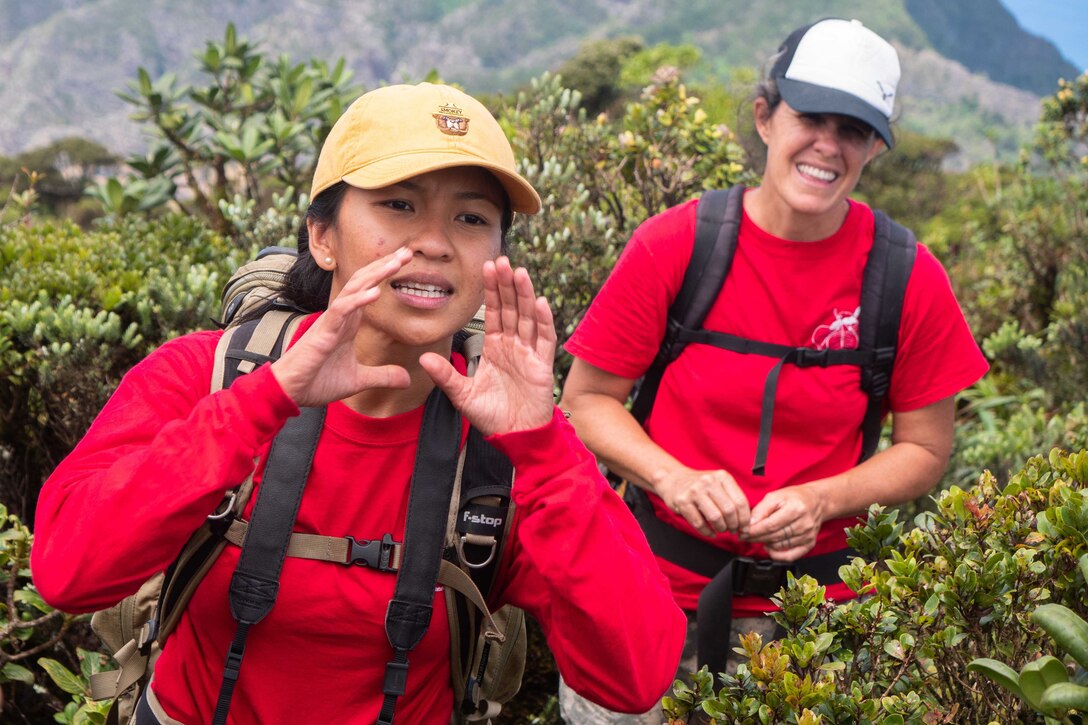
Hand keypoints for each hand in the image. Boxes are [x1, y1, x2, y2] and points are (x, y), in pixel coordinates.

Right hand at [270, 248, 412, 406]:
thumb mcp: (358, 380)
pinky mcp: (322, 333)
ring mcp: (331, 322)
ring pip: (353, 289)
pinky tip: (375, 292)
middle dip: (384, 266)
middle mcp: (340, 316)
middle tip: (406, 251)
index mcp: (348, 323)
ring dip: (375, 275)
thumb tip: (407, 379)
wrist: (290, 392)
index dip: (384, 275)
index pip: (368, 290)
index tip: (404, 261)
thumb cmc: (316, 381)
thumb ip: (382, 376)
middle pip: (363, 282)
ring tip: (396, 262)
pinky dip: (358, 300)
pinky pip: (341, 311)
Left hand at [420, 256, 555, 435]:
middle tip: (501, 260)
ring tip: (519, 272)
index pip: (494, 313)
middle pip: (511, 308)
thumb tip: (423, 357)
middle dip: (506, 285)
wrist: (514, 437)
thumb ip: (445, 375)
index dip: (491, 291)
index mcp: (495, 348)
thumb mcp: (462, 395)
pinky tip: (539, 302)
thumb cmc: (491, 417)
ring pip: (527, 318)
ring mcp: (529, 354)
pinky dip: (543, 321)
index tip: (486, 268)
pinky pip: (544, 340)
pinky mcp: (542, 366)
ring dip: (524, 294)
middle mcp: (513, 346)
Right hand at [653, 465, 749, 536]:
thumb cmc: (700, 486)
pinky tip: (710, 532)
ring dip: (721, 528)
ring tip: (721, 529)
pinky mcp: (682, 501)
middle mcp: (709, 481)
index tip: (745, 528)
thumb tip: (748, 522)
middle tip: (732, 530)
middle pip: (729, 510)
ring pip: (715, 517)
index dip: (745, 519)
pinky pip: (699, 523)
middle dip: (734, 525)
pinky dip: (707, 532)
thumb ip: (732, 498)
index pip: (740, 501)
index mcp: (722, 477)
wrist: (673, 480)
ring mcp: (694, 491)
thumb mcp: (718, 484)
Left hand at [741, 486, 824, 561]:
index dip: (754, 530)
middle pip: (774, 536)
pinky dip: (777, 555)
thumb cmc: (795, 497)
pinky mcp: (809, 544)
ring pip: (780, 546)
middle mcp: (804, 524)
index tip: (743, 532)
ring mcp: (808, 535)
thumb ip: (761, 510)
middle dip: (756, 537)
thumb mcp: (776, 496)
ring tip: (756, 538)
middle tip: (744, 536)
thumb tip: (750, 524)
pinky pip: (791, 556)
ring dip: (764, 543)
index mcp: (796, 509)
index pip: (770, 525)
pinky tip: (769, 548)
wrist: (817, 501)